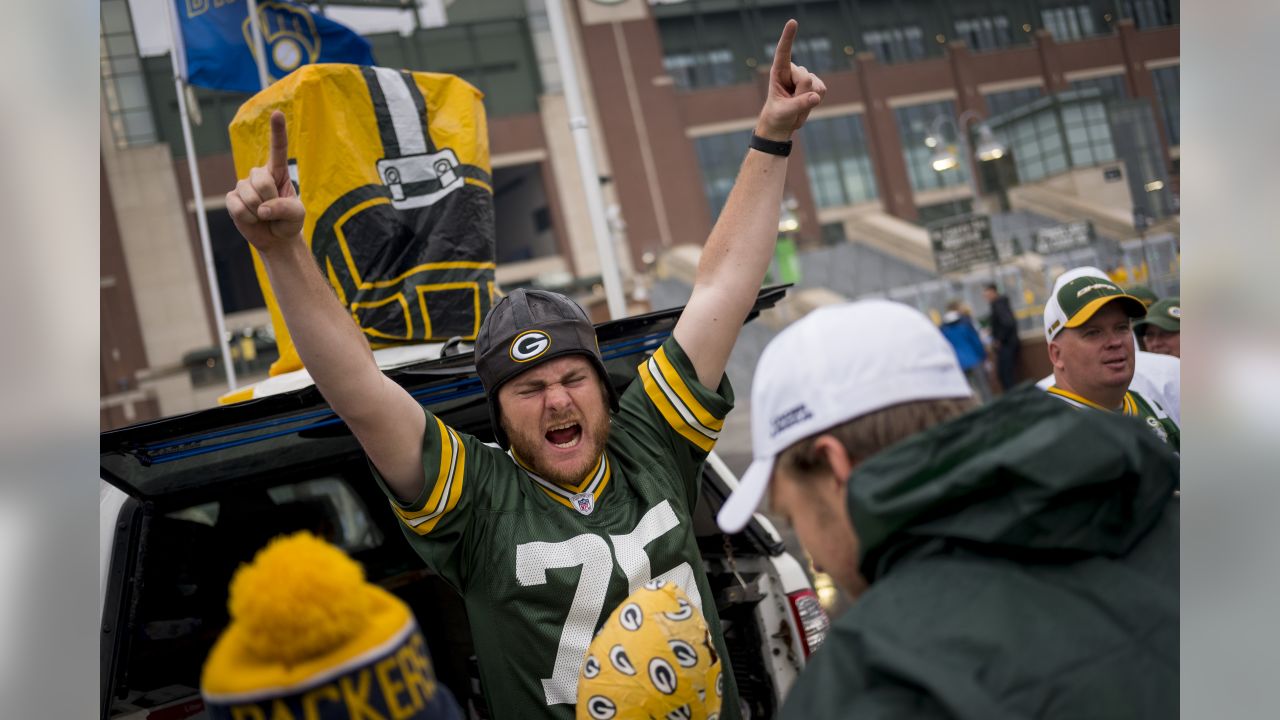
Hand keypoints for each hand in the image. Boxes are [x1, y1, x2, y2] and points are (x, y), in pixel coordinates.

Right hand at [226, 110, 305, 255]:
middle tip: (274, 210)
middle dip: (270, 200)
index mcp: (278, 172)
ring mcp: (243, 185)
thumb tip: (263, 208)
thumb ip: (286, 208)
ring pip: (249, 196)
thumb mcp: (297, 215)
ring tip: (263, 215)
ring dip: (259, 212)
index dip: (277, 131)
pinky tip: (252, 219)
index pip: (278, 149)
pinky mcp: (231, 199)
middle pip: (262, 181)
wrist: (276, 238)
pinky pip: (237, 207)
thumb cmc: (288, 222)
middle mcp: (259, 174)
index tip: (277, 113)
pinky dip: (248, 218)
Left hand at [756, 20, 826, 140]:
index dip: (788, 37)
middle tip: (791, 104)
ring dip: (808, 99)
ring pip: (815, 85)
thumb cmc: (778, 115)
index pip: (783, 52)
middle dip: (801, 94)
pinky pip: (822, 90)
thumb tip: (816, 96)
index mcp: (778, 72)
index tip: (792, 22)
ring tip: (797, 105)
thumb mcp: (785, 112)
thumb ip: (799, 104)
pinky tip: (807, 103)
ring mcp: (806, 76)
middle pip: (805, 78)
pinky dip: (816, 100)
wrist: (784, 123)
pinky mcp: (816, 84)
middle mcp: (793, 70)